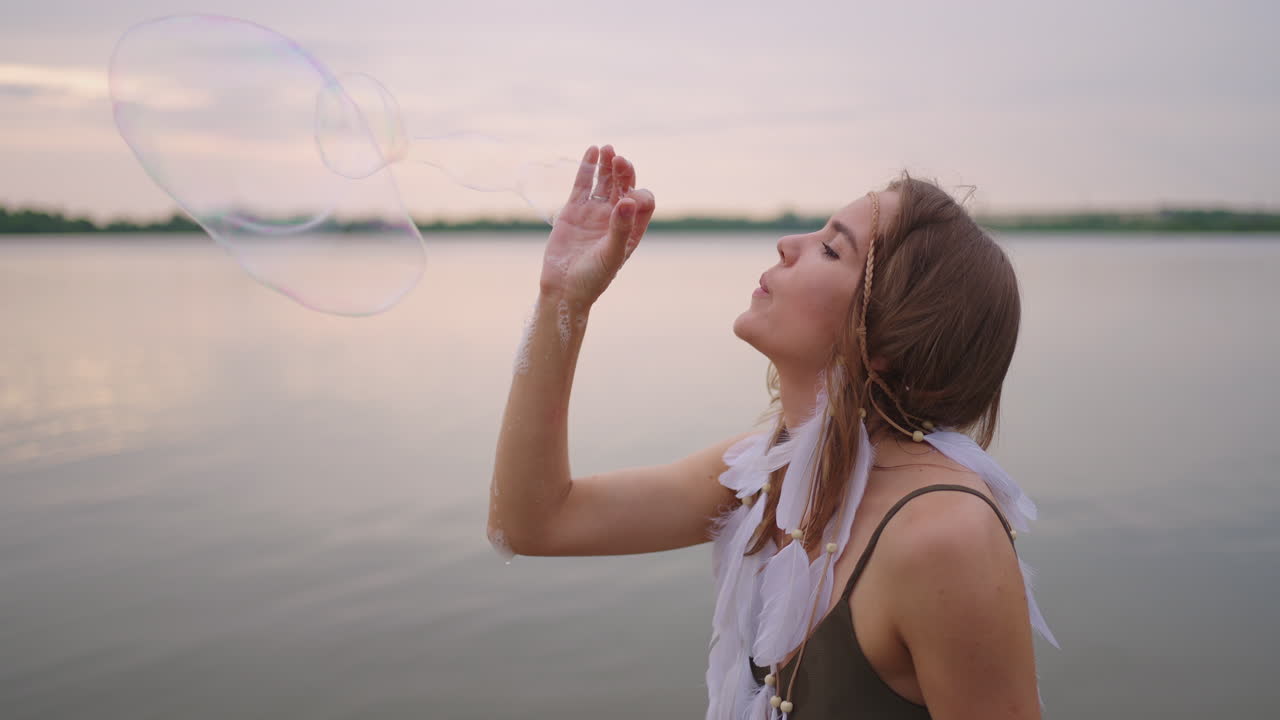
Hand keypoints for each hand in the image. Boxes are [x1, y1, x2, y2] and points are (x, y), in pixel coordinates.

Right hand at [539, 145, 654, 305]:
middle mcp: (615, 218)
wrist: (563, 289)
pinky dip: (588, 168)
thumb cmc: (593, 278)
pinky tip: (592, 151)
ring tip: (608, 149)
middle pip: (625, 186)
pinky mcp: (573, 210)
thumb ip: (620, 229)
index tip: (627, 200)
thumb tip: (628, 200)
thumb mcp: (611, 255)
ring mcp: (594, 212)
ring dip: (608, 165)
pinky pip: (583, 184)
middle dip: (624, 173)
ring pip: (605, 182)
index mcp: (631, 229)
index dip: (638, 196)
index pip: (643, 202)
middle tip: (620, 161)